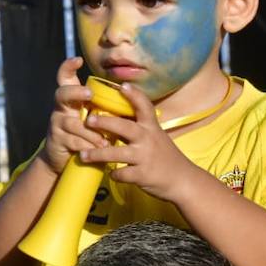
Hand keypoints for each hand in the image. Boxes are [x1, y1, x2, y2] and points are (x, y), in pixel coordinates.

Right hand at [40, 57, 107, 174]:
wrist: (63, 160)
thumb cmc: (85, 135)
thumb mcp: (93, 119)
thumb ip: (103, 108)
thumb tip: (129, 94)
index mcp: (71, 99)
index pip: (65, 77)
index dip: (68, 67)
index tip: (79, 60)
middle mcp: (61, 108)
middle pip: (62, 93)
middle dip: (76, 92)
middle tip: (89, 94)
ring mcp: (57, 124)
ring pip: (73, 123)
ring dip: (91, 132)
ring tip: (104, 141)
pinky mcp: (57, 140)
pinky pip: (74, 141)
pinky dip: (88, 146)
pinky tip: (97, 150)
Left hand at [80, 82, 199, 203]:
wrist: (183, 180)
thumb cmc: (165, 156)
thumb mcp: (156, 136)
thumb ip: (139, 127)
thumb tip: (117, 116)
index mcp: (152, 127)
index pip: (144, 106)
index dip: (134, 95)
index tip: (122, 86)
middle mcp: (148, 139)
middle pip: (124, 128)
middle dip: (105, 123)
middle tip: (88, 120)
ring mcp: (144, 157)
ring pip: (117, 153)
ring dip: (98, 154)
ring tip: (83, 155)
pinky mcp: (142, 175)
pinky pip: (122, 174)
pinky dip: (113, 174)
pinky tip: (109, 173)